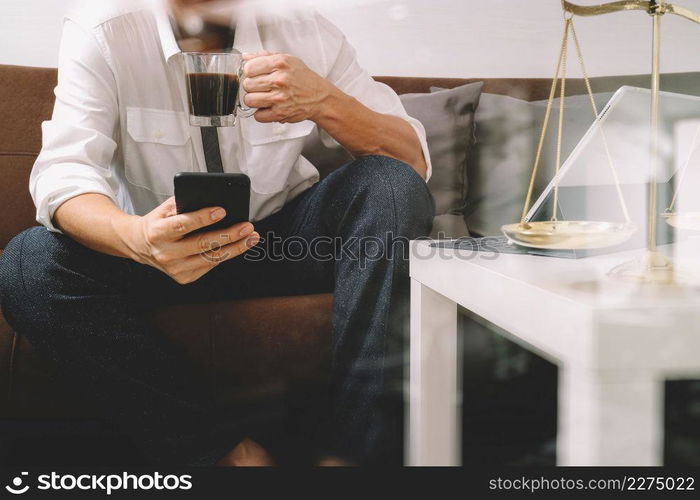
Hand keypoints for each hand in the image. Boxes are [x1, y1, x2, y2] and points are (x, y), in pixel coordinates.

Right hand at [119, 197, 259, 284]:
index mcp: (157, 233)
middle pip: (202, 244)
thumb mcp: (164, 209)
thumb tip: (212, 200)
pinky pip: (210, 266)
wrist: (140, 245)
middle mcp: (165, 253)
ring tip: (251, 237)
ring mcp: (175, 269)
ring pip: (211, 258)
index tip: (222, 211)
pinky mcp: (184, 277)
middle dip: (229, 235)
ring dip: (236, 248)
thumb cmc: (157, 223)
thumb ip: (184, 203)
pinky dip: (226, 255)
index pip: (182, 225)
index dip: (202, 218)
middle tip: (247, 226)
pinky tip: (238, 246)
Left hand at [242, 52, 335, 122]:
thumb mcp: (288, 60)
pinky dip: (261, 113)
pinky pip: (258, 116)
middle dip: (252, 86)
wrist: (320, 97)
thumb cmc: (304, 79)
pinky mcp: (280, 114)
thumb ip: (265, 56)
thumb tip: (245, 57)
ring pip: (249, 100)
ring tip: (263, 97)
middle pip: (247, 85)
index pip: (248, 68)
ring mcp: (279, 98)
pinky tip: (269, 107)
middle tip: (261, 87)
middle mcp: (280, 80)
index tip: (255, 74)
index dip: (249, 72)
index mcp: (280, 63)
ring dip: (254, 100)